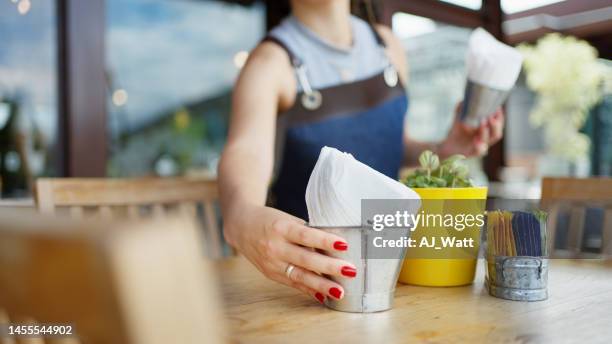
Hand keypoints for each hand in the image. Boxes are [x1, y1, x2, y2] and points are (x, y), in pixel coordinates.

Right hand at [224, 204, 356, 303]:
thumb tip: (335, 245)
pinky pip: (293, 284)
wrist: (241, 226)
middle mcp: (275, 247)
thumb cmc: (270, 220)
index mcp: (281, 228)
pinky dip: (308, 290)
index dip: (324, 241)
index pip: (305, 235)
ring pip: (300, 276)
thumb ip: (307, 232)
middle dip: (329, 267)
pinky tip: (323, 296)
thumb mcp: (287, 219)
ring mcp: (272, 263)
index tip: (344, 245)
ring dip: (321, 285)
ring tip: (340, 291)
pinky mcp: (270, 274)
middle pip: (305, 259)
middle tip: (350, 270)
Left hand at [439, 104, 504, 157]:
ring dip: (486, 132)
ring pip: (488, 141)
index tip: (497, 108)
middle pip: (497, 133)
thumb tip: (464, 99)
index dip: (500, 116)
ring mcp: (479, 147)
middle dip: (496, 125)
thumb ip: (462, 109)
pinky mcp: (472, 153)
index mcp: (486, 130)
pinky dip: (479, 147)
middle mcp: (485, 139)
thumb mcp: (459, 119)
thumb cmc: (457, 132)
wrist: (448, 146)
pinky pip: (479, 151)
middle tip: (492, 116)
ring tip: (482, 123)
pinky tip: (476, 141)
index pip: (498, 124)